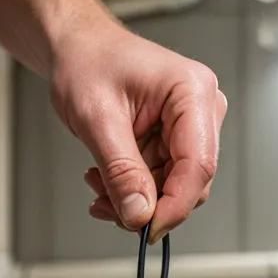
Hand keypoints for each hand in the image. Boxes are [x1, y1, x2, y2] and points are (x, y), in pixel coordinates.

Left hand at [50, 20, 227, 241]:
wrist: (76, 48)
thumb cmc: (87, 62)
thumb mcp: (97, 119)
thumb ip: (121, 171)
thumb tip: (139, 215)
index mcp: (192, 91)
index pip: (198, 165)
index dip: (174, 206)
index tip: (147, 230)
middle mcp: (201, 109)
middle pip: (190, 181)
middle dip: (149, 202)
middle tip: (107, 206)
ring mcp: (189, 126)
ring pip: (174, 187)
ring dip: (134, 197)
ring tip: (97, 183)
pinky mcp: (174, 140)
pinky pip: (161, 181)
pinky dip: (132, 189)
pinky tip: (105, 179)